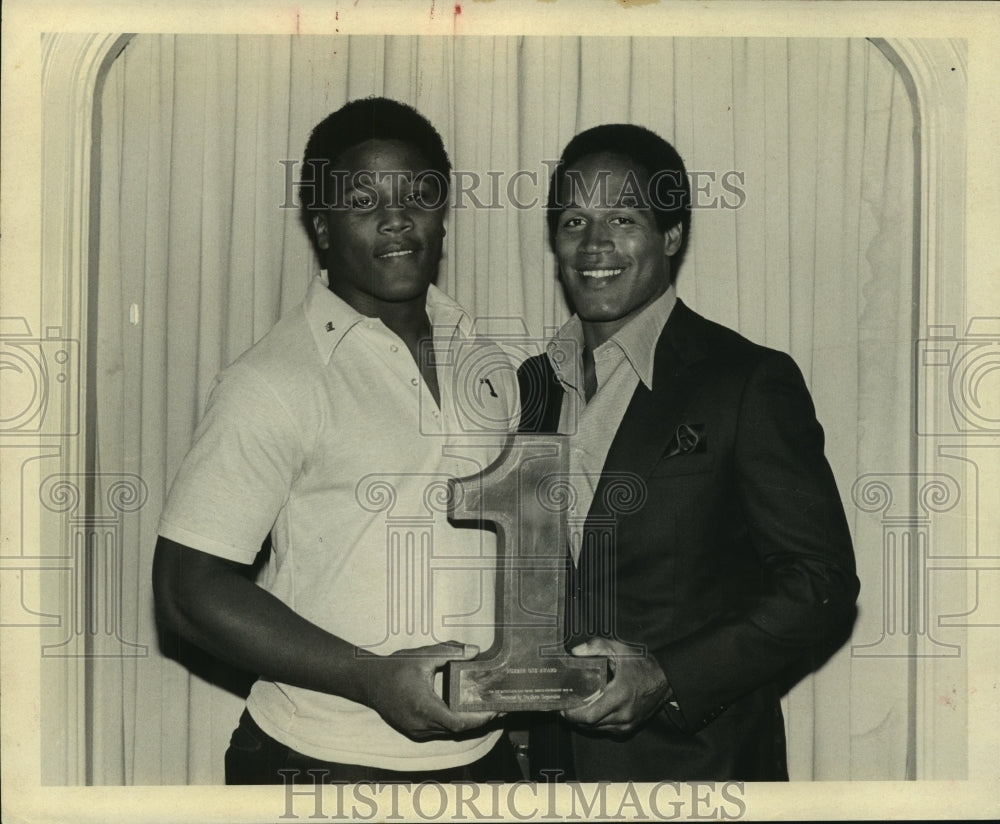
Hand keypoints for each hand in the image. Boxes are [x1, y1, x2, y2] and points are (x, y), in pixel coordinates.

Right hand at [363, 640, 500, 739]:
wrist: (368, 681)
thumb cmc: (394, 668)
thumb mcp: (423, 656)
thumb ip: (450, 652)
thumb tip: (474, 651)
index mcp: (424, 707)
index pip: (458, 722)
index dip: (479, 718)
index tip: (494, 710)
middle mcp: (420, 724)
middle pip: (457, 729)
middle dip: (479, 720)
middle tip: (498, 708)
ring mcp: (416, 731)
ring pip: (448, 732)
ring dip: (466, 723)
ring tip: (485, 709)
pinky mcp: (413, 731)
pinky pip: (439, 731)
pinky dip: (453, 723)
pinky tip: (463, 711)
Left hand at [560, 638, 669, 735]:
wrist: (666, 679)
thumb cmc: (643, 664)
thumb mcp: (620, 649)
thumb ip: (597, 646)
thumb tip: (575, 651)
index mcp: (619, 695)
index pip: (589, 715)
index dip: (572, 714)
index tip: (562, 706)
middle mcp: (623, 713)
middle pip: (590, 724)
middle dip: (574, 717)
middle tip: (564, 706)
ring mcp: (627, 723)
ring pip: (598, 729)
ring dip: (584, 721)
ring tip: (574, 709)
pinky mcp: (630, 726)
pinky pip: (607, 729)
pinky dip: (596, 724)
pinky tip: (590, 712)